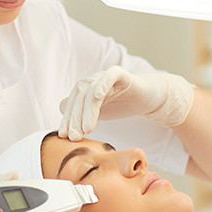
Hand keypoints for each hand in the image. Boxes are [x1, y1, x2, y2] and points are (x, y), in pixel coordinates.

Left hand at [58, 66, 193, 140]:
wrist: (148, 97)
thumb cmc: (122, 105)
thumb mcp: (99, 115)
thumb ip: (81, 118)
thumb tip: (64, 128)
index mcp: (85, 91)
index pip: (71, 104)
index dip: (66, 119)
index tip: (64, 137)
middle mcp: (93, 81)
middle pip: (78, 98)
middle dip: (74, 118)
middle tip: (74, 137)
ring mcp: (106, 77)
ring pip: (92, 91)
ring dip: (87, 110)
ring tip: (87, 129)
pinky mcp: (122, 75)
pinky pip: (110, 75)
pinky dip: (102, 84)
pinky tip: (98, 96)